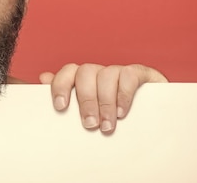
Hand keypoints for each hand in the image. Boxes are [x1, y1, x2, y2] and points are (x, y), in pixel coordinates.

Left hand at [39, 63, 166, 133]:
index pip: (68, 72)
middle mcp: (101, 72)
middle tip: (90, 124)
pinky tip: (122, 112)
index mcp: (85, 78)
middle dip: (86, 100)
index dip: (61, 86)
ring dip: (105, 102)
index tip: (61, 107)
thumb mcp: (90, 111)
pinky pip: (129, 75)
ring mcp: (120, 71)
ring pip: (106, 74)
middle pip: (86, 73)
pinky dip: (124, 94)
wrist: (153, 119)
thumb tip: (43, 78)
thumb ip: (69, 96)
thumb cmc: (115, 116)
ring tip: (107, 125)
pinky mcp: (141, 73)